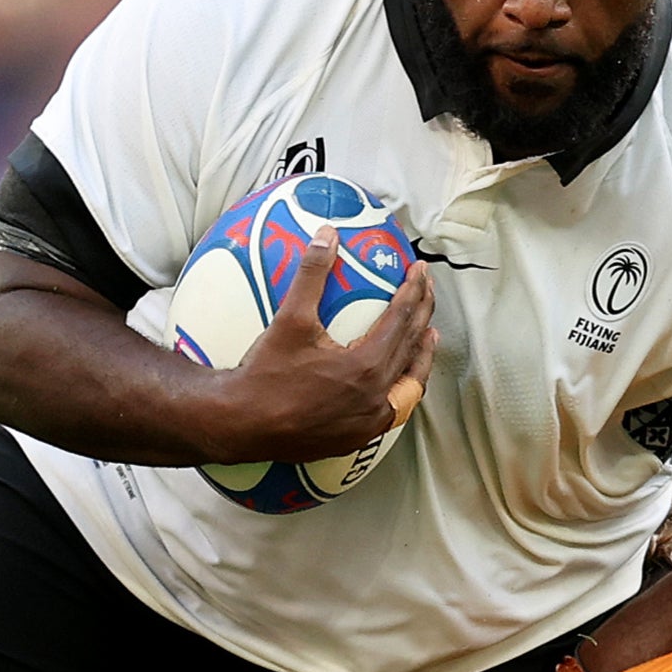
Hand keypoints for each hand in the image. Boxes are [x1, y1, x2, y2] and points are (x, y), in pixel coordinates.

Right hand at [209, 234, 436, 462]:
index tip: (419, 270)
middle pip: (412, 347)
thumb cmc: (265, 374)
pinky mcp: (357, 437)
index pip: (402, 319)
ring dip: (421, 357)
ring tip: (428, 337)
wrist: (243, 425)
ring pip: (410, 385)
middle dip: (423, 315)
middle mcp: (376, 396)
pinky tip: (398, 382)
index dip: (413, 290)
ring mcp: (369, 421)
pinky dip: (402, 390)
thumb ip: (312, 275)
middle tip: (428, 292)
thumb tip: (326, 235)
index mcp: (367, 365)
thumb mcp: (290, 320)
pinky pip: (393, 411)